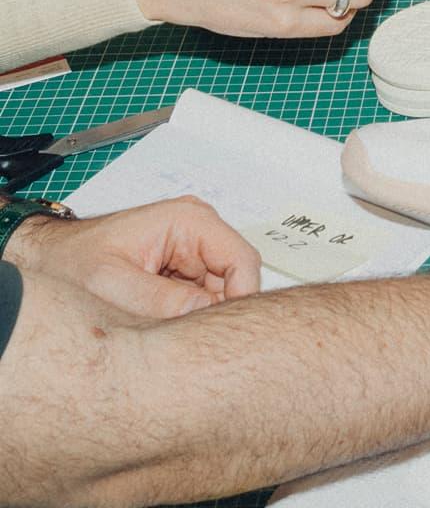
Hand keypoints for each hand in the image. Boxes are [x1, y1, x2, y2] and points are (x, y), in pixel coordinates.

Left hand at [4, 196, 259, 318]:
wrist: (48, 262)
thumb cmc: (71, 260)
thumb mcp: (113, 283)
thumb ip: (162, 301)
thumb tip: (207, 320)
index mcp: (190, 221)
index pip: (244, 262)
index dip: (240, 302)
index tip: (220, 338)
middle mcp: (198, 234)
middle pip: (237, 283)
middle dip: (217, 316)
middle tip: (185, 345)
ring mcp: (193, 256)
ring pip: (222, 298)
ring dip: (199, 322)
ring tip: (161, 335)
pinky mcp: (184, 277)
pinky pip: (203, 306)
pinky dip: (188, 324)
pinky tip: (159, 331)